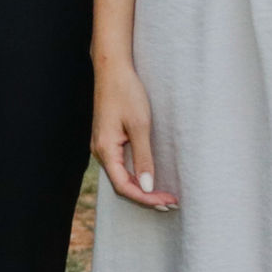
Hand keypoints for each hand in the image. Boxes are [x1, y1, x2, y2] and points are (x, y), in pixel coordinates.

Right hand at [91, 55, 176, 209]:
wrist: (112, 69)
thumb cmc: (126, 93)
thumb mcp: (140, 126)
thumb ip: (143, 158)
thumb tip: (147, 186)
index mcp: (105, 150)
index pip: (124, 187)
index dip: (146, 198)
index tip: (168, 200)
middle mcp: (100, 151)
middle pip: (122, 185)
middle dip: (146, 196)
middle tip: (170, 202)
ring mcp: (103, 146)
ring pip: (121, 176)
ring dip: (141, 187)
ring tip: (163, 194)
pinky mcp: (108, 139)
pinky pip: (121, 165)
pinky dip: (136, 175)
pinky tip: (150, 177)